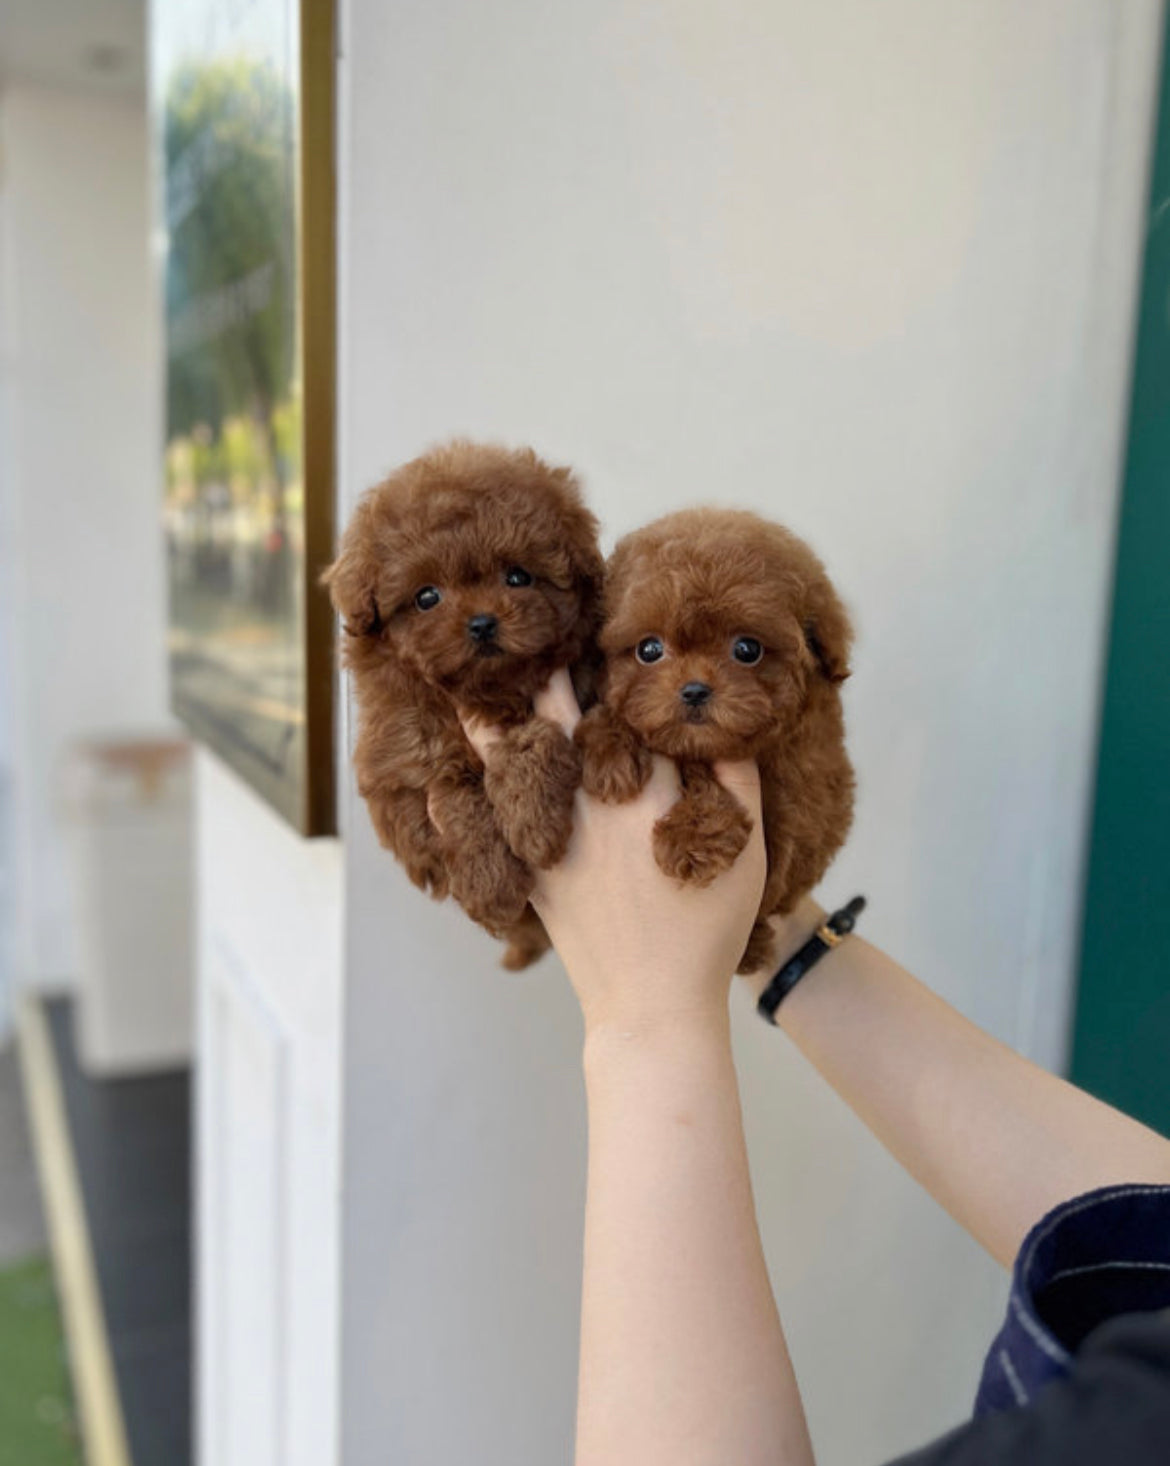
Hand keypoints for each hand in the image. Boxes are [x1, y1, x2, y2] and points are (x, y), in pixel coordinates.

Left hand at [460, 670, 765, 1037]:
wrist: (655, 1005)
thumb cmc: (706, 930)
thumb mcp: (743, 851)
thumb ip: (738, 782)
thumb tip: (729, 727)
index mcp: (645, 790)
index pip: (624, 711)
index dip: (611, 672)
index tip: (594, 641)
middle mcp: (591, 805)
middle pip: (561, 724)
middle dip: (546, 679)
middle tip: (529, 643)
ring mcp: (554, 841)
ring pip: (516, 768)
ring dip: (493, 727)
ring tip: (468, 691)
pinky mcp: (532, 878)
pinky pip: (490, 835)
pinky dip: (464, 812)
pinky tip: (440, 791)